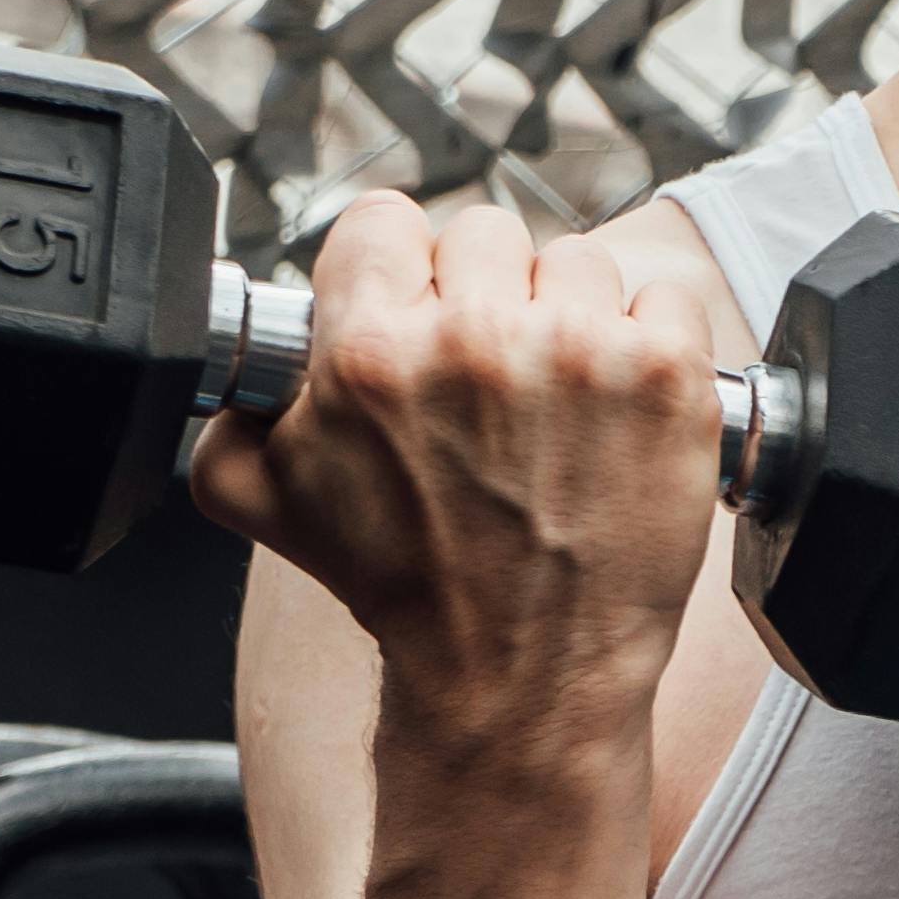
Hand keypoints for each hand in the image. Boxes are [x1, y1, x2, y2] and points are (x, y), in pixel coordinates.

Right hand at [181, 195, 720, 763]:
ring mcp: (583, 352)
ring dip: (567, 318)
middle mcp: (476, 339)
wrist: (518, 677)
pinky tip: (618, 409)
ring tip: (556, 405)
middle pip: (485, 234)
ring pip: (577, 261)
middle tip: (487, 381)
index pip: (383, 221)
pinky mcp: (668, 378)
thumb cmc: (406, 590)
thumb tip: (238, 362)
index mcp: (372, 350)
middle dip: (482, 296)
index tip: (414, 313)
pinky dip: (650, 342)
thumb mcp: (263, 506)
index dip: (394, 269)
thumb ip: (230, 411)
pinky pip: (665, 296)